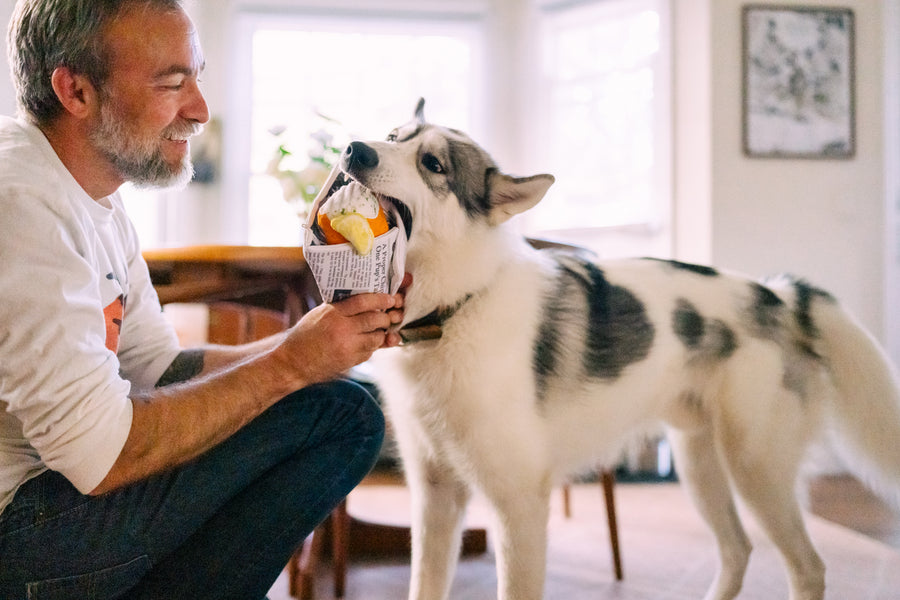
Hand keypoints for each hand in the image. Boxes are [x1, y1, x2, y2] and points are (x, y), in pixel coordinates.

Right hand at [279, 291, 404, 385]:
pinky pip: (370, 352)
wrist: (293, 362)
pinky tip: (366, 343)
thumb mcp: (318, 314)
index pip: (363, 302)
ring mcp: (347, 347)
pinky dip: (371, 346)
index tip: (389, 298)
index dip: (380, 298)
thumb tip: (364, 300)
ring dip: (381, 333)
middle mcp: (342, 330)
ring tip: (378, 330)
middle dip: (386, 317)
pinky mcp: (350, 362)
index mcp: (333, 314)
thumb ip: (340, 307)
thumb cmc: (304, 336)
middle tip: (388, 315)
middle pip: (375, 319)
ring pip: (377, 338)